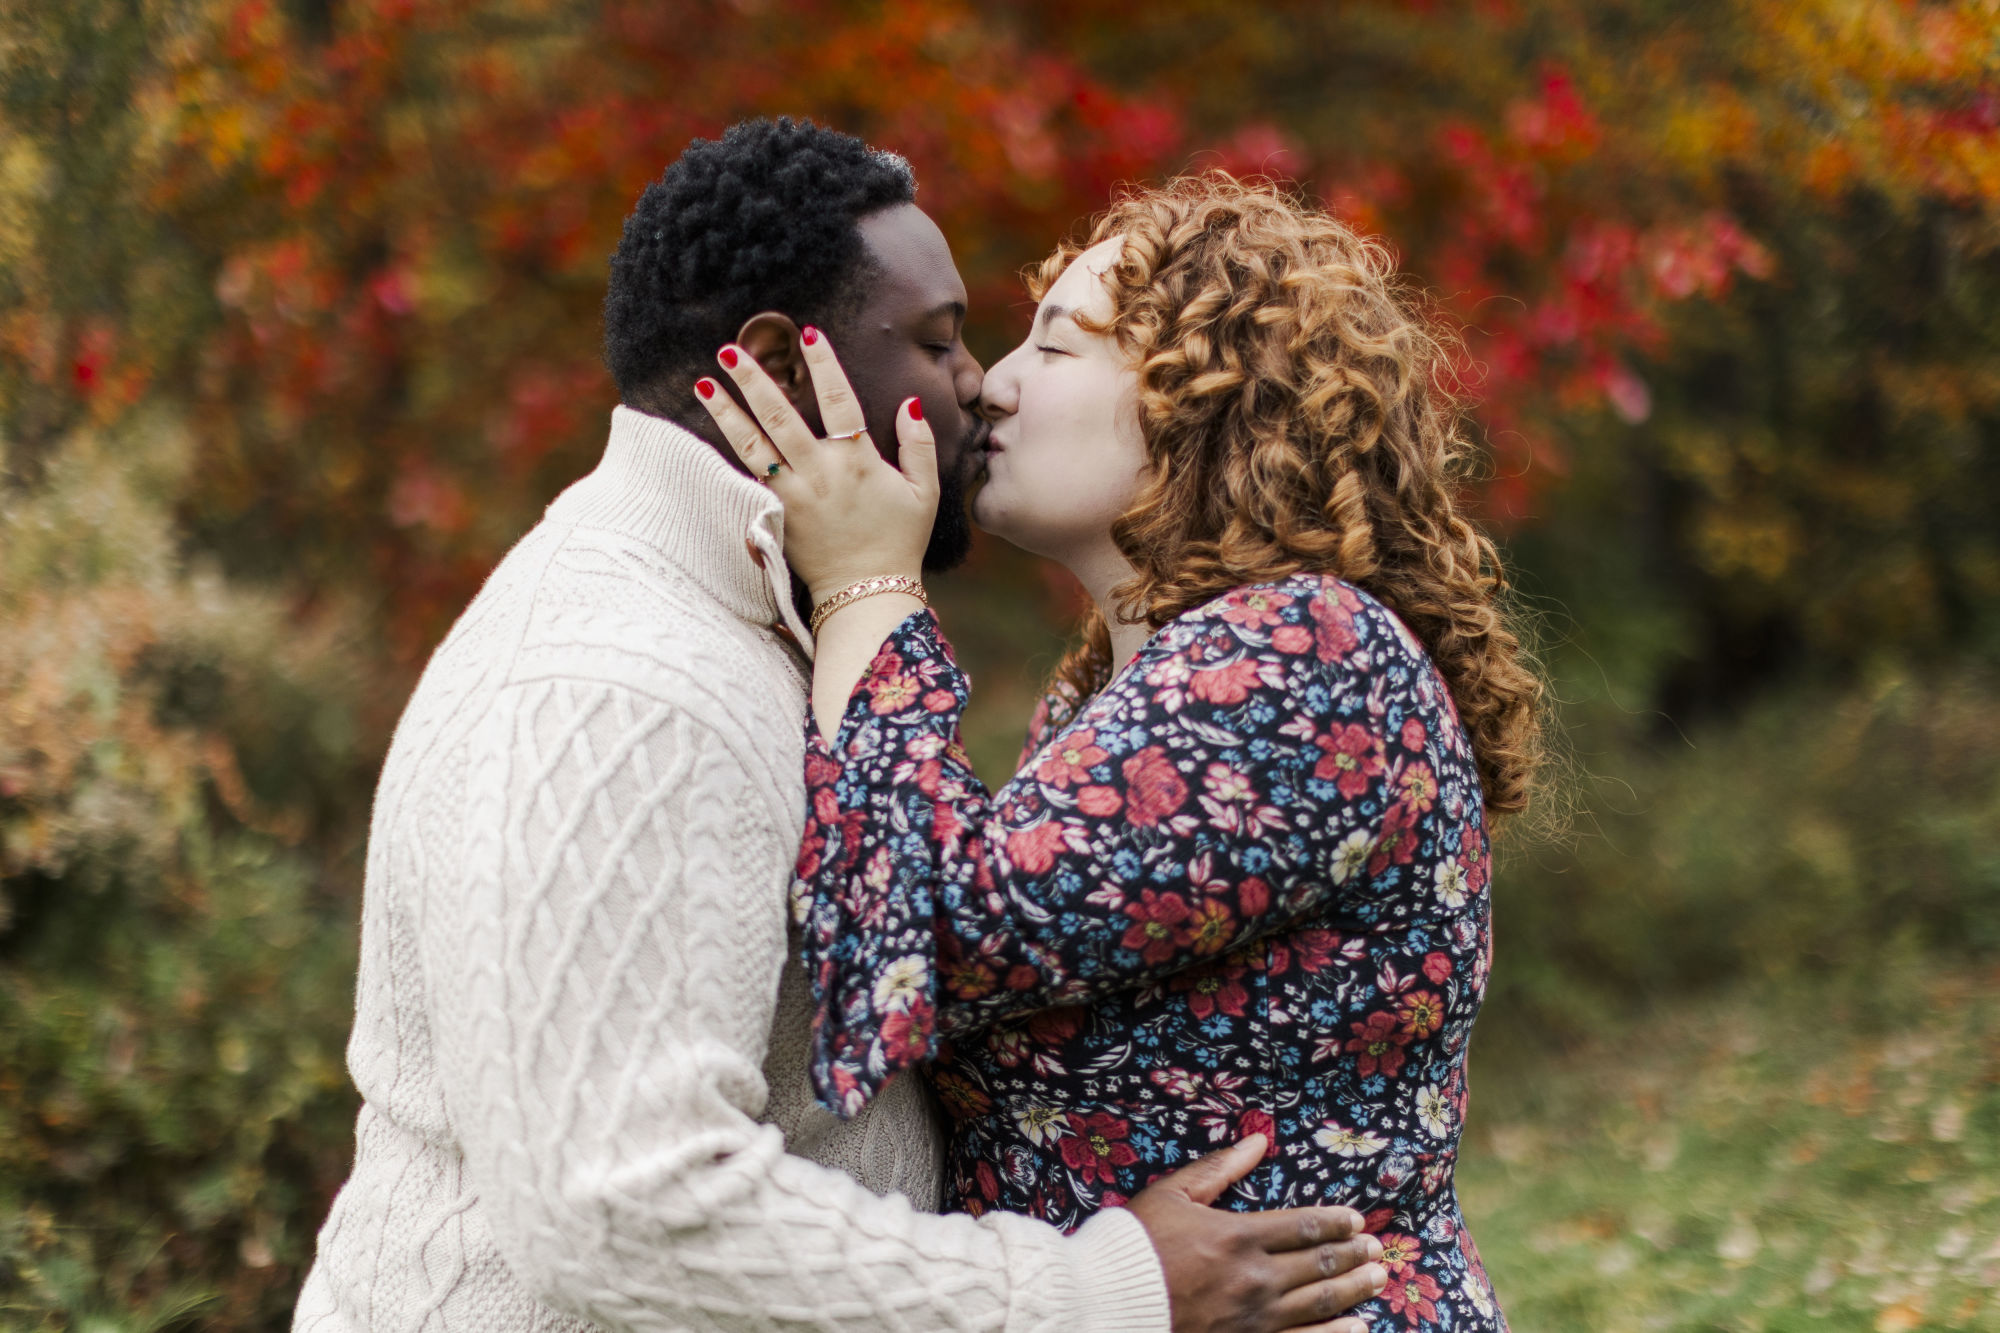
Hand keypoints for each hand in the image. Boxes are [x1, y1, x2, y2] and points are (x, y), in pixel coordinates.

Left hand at [694, 330, 936, 601]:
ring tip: (704, 382)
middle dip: (755, 380)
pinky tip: (714, 429)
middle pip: (781, 417)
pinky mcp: (778, 515)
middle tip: (731, 349)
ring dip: (728, 412)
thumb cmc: (899, 541)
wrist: (867, 592)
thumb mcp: (925, 492)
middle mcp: (821, 473)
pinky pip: (749, 476)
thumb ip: (918, 445)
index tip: (809, 332)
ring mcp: (794, 495)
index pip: (838, 400)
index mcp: (858, 462)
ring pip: (753, 445)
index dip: (824, 364)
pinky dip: (730, 451)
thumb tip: (908, 404)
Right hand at [1129, 1134, 1386, 1332]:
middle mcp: (1254, 1278)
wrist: (1106, 1304)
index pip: (1303, 1226)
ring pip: (1318, 1303)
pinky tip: (1356, 1329)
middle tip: (1375, 1250)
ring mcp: (1253, 1319)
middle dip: (1353, 1254)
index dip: (1335, 1222)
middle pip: (1318, 1264)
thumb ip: (1218, 1169)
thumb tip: (1258, 1142)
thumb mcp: (1172, 1194)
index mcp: (1238, 1235)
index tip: (1355, 1221)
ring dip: (1353, 1290)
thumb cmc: (1134, 1245)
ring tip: (1376, 1279)